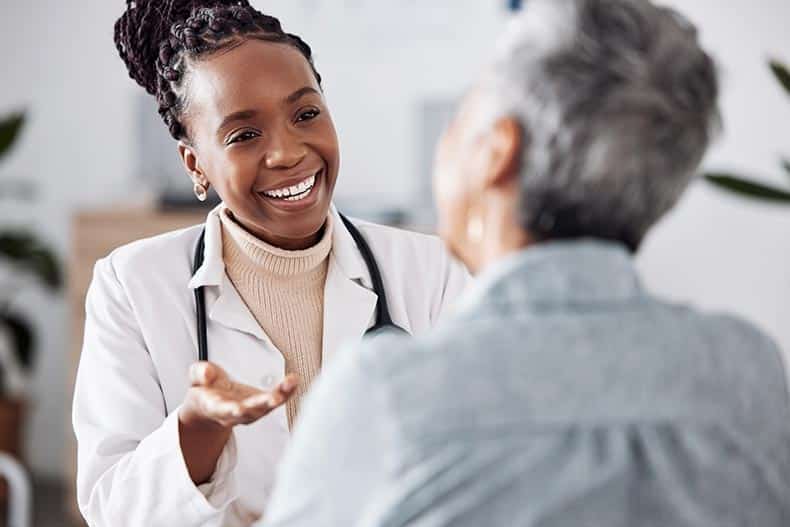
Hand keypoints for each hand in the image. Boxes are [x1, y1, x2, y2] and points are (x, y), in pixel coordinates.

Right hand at [179, 361, 298, 428]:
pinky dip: (288, 391)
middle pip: (251, 412)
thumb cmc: (206, 391)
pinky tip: (295, 381)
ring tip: (290, 383)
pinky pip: (278, 399)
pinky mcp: (264, 404)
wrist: (212, 406)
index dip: (231, 410)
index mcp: (217, 408)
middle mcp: (236, 413)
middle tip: (275, 398)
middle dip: (263, 405)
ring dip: (281, 396)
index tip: (237, 408)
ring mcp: (252, 411)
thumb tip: (207, 373)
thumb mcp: (196, 378)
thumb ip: (200, 374)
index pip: (224, 410)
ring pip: (267, 407)